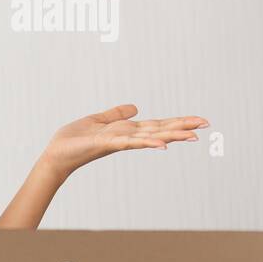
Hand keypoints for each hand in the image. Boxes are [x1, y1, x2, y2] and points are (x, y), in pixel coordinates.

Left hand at [39, 104, 208, 180]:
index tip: (199, 120)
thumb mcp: (97, 120)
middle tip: (207, 124)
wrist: (55, 153)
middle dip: (182, 127)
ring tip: (192, 136)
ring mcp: (118, 142)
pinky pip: (128, 142)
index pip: (157, 125)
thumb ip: (116, 114)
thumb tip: (135, 107)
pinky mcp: (105, 143)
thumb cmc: (73, 140)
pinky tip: (160, 144)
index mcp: (126, 131)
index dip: (177, 122)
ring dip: (171, 136)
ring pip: (149, 137)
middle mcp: (126, 137)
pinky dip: (144, 142)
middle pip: (159, 130)